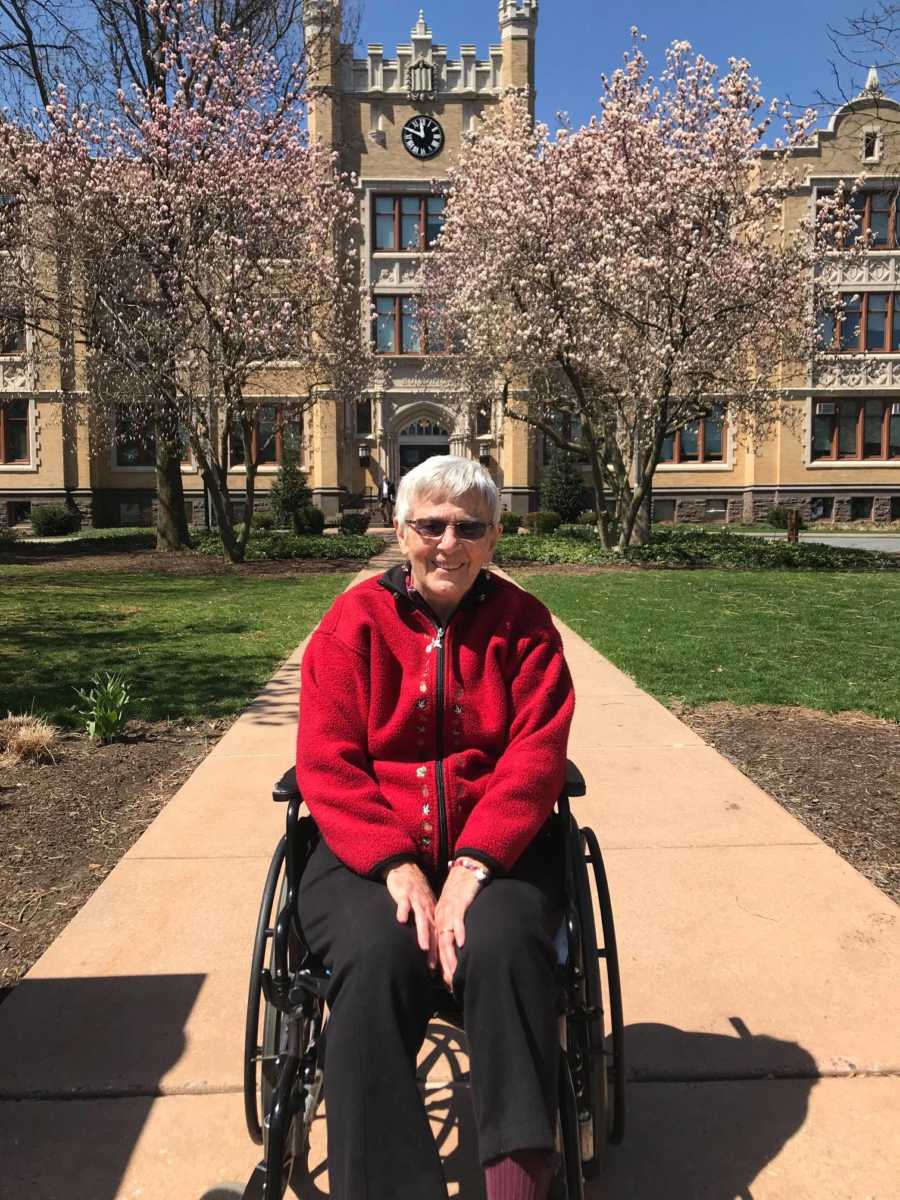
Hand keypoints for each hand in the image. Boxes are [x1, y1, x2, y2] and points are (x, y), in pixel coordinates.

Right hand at [384, 862, 436, 971]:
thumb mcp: (424, 908)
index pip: (438, 936)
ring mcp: (416, 901)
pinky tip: (401, 920)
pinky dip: (404, 910)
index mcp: (432, 914)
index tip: (441, 971)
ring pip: (421, 919)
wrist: (407, 868)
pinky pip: (404, 903)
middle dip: (434, 950)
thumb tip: (429, 948)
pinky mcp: (404, 894)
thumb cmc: (415, 893)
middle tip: (434, 967)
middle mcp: (427, 909)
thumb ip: (426, 925)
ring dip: (423, 933)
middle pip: (432, 932)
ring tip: (424, 947)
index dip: (439, 953)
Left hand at [434, 865, 481, 988]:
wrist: (466, 869)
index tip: (443, 982)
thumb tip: (455, 943)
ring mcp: (449, 911)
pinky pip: (459, 919)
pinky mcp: (460, 903)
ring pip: (447, 936)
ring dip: (449, 954)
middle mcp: (442, 917)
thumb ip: (453, 925)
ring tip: (452, 970)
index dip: (440, 964)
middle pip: (441, 945)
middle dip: (444, 965)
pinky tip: (462, 943)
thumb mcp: (453, 909)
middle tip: (447, 983)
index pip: (438, 946)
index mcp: (439, 920)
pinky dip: (460, 931)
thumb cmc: (462, 891)